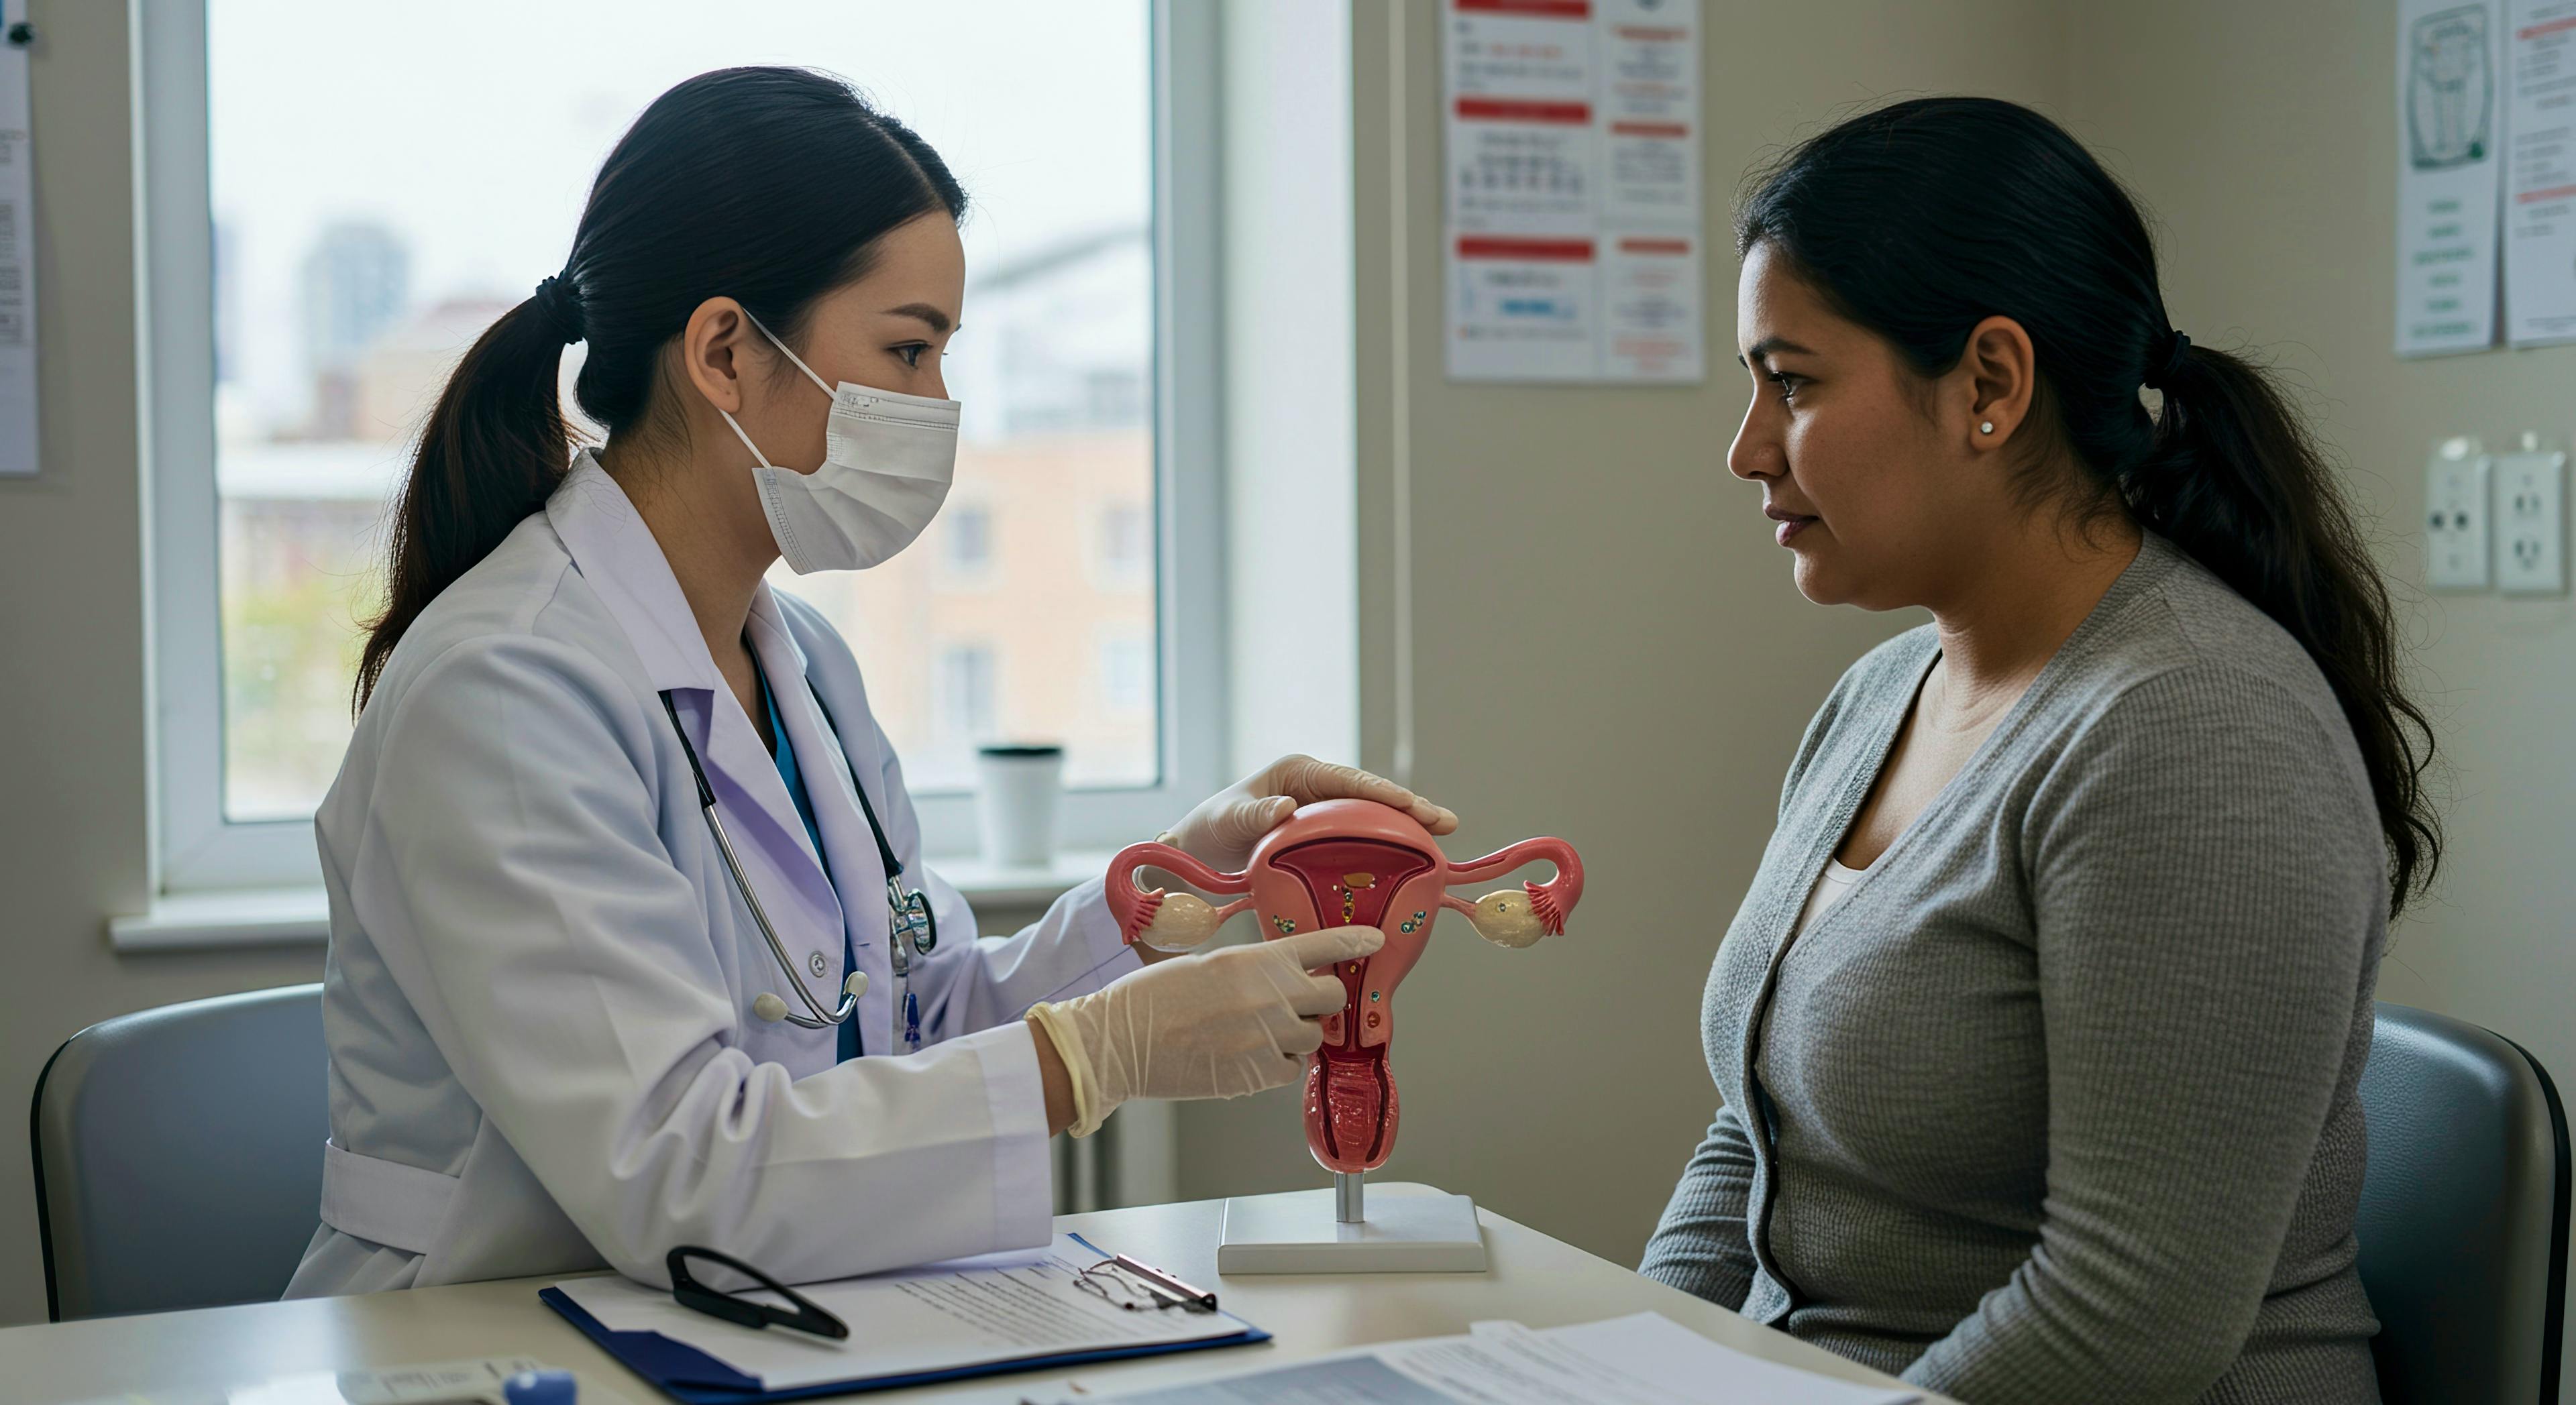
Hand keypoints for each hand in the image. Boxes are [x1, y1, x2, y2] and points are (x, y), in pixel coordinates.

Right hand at [1025, 925, 1383, 1134]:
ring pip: (1311, 1038)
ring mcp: (1267, 1038)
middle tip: (1299, 1005)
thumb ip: (1251, 970)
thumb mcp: (1207, 965)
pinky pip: (1289, 1070)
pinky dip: (1276, 1065)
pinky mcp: (1257, 1075)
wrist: (1122, 1042)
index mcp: (1255, 960)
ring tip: (1254, 1033)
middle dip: (1321, 1001)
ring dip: (1294, 1035)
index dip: (1353, 943)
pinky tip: (1245, 1056)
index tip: (1374, 943)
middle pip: (1331, 998)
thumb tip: (1277, 982)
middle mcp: (1270, 997)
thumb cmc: (1152, 1000)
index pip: (1323, 946)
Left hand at [1165, 755, 1457, 872]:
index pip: (1349, 780)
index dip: (1384, 792)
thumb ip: (1254, 813)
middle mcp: (1316, 788)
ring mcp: (1322, 813)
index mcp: (1299, 772)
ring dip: (1404, 828)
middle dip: (1409, 808)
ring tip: (1442, 840)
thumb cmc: (1209, 828)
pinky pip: (1358, 840)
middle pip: (1371, 797)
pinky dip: (1384, 848)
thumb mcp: (1229, 820)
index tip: (1412, 805)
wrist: (1195, 853)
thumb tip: (1285, 808)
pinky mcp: (1322, 836)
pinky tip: (1409, 862)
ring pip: (1371, 817)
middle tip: (1446, 823)